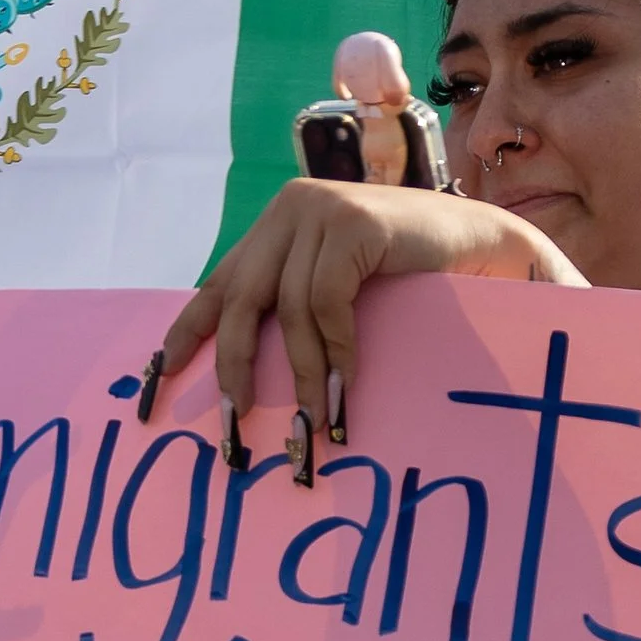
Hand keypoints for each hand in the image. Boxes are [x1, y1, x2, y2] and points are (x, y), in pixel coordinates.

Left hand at [159, 179, 584, 434]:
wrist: (483, 245)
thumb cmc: (409, 279)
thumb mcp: (335, 289)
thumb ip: (290, 309)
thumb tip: (240, 376)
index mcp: (273, 228)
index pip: (217, 287)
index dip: (185, 336)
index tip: (157, 384)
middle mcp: (288, 211)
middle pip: (242, 304)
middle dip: (237, 372)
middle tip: (237, 430)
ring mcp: (320, 210)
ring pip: (290, 312)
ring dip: (303, 378)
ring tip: (312, 426)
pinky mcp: (354, 223)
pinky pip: (327, 304)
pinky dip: (336, 353)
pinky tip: (345, 389)